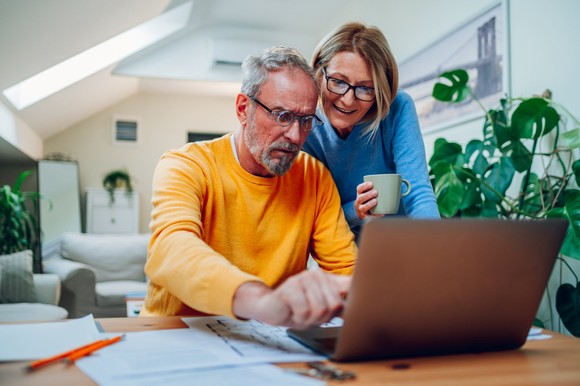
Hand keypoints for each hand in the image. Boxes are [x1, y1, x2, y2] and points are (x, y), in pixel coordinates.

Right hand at [233, 270, 350, 328]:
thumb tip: (360, 308)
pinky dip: (298, 318)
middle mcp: (316, 275)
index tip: (370, 290)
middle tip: (310, 315)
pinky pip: (304, 311)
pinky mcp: (290, 287)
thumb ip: (340, 304)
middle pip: (335, 304)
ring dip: (309, 319)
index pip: (349, 283)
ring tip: (301, 313)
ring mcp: (302, 279)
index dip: (360, 289)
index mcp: (327, 278)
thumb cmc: (298, 308)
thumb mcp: (322, 307)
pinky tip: (292, 311)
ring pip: (320, 309)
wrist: (271, 308)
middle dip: (323, 317)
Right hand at [354, 181, 378, 218]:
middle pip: (360, 198)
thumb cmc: (372, 197)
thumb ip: (377, 188)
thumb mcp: (371, 191)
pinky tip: (381, 213)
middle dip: (368, 195)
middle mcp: (359, 201)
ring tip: (375, 201)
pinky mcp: (366, 216)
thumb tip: (391, 184)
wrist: (366, 210)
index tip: (371, 184)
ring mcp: (361, 209)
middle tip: (376, 192)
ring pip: (363, 208)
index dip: (364, 186)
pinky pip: (369, 216)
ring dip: (369, 204)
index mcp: (360, 193)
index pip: (359, 189)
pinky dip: (375, 214)